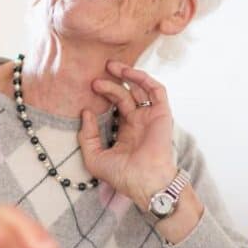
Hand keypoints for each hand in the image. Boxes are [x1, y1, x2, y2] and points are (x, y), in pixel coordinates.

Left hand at [78, 61, 176, 208]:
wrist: (144, 182)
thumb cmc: (122, 176)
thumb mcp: (94, 157)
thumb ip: (87, 136)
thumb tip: (85, 112)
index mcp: (126, 131)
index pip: (115, 106)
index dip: (103, 95)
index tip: (88, 90)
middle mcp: (139, 121)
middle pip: (125, 94)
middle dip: (110, 83)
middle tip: (95, 78)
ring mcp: (151, 117)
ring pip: (140, 88)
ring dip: (127, 75)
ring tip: (110, 66)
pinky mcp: (162, 114)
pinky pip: (157, 90)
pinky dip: (144, 78)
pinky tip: (128, 73)